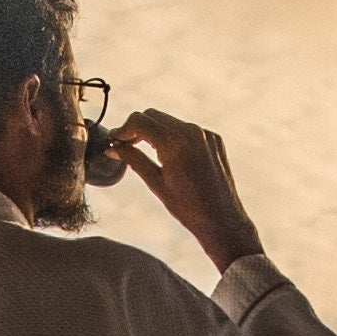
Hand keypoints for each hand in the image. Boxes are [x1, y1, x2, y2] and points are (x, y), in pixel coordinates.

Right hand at [105, 109, 263, 276]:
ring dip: (155, 131)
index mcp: (174, 143)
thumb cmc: (188, 207)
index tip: (115, 141)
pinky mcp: (215, 139)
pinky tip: (170, 156)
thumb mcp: (155, 183)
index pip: (139, 120)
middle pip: (153, 115)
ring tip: (146, 150)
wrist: (222, 220)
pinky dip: (175, 136)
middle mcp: (191, 132)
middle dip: (137, 127)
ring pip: (170, 121)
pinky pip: (188, 130)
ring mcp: (205, 134)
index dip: (122, 129)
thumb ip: (134, 160)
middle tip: (126, 146)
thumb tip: (113, 148)